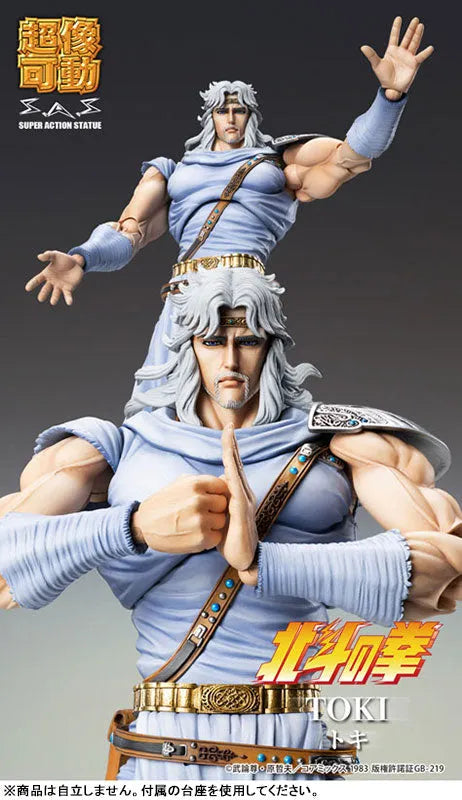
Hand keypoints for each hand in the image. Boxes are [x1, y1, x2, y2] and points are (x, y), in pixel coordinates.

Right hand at [25, 250, 84, 305]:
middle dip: (43, 294)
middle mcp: (52, 282)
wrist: (76, 262)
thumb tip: (39, 256)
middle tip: (40, 299)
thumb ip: (47, 255)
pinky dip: (68, 299)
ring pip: (56, 293)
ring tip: (53, 302)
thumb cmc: (63, 259)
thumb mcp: (55, 255)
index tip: (27, 288)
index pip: (37, 280)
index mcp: (47, 274)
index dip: (32, 284)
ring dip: (54, 298)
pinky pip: (68, 294)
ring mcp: (60, 286)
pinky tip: (69, 303)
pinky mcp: (69, 288)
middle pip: (46, 289)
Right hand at [131, 474, 227, 553]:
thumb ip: (202, 482)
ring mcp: (200, 520)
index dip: (216, 494)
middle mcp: (198, 500)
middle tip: (200, 513)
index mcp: (195, 484)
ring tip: (195, 524)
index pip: (222, 486)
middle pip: (223, 504)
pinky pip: (216, 537)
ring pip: (221, 521)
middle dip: (214, 509)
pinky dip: (208, 538)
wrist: (143, 526)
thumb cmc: (164, 503)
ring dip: (212, 524)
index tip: (208, 500)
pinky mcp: (200, 538)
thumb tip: (226, 479)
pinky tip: (194, 534)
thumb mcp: (180, 483)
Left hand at [218, 424, 257, 580]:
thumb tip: (215, 484)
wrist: (244, 559)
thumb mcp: (221, 515)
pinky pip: (236, 491)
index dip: (230, 449)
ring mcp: (244, 502)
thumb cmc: (231, 538)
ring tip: (229, 439)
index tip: (227, 430)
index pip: (232, 466)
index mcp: (237, 493)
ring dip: (233, 455)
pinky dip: (233, 477)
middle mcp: (244, 494)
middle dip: (232, 445)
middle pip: (236, 464)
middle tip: (229, 426)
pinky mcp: (242, 513)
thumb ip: (219, 499)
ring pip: (237, 473)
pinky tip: (229, 467)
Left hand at [361, 16, 433, 99]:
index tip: (398, 18)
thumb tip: (363, 47)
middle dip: (411, 29)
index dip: (396, 28)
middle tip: (415, 19)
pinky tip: (430, 48)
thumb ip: (371, 55)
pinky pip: (421, 57)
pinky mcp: (414, 64)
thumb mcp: (377, 65)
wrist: (391, 89)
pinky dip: (425, 53)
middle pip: (407, 37)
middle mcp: (401, 52)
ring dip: (417, 35)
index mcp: (392, 51)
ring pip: (414, 43)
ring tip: (420, 25)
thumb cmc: (384, 78)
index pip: (394, 36)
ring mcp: (408, 57)